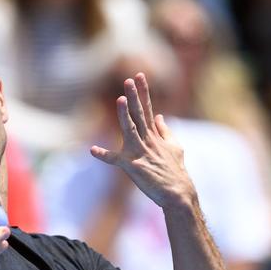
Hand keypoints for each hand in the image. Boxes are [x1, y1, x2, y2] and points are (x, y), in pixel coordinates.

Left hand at [90, 73, 196, 208]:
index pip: (148, 108)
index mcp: (154, 135)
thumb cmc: (174, 171)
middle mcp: (147, 140)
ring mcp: (139, 152)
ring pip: (129, 130)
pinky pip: (114, 160)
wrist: (178, 193)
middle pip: (139, 114)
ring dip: (124, 115)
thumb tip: (160, 116)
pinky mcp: (132, 166)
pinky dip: (103, 155)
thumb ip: (165, 130)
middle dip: (134, 97)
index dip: (143, 92)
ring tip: (120, 99)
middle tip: (129, 80)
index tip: (138, 76)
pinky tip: (92, 150)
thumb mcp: (174, 147)